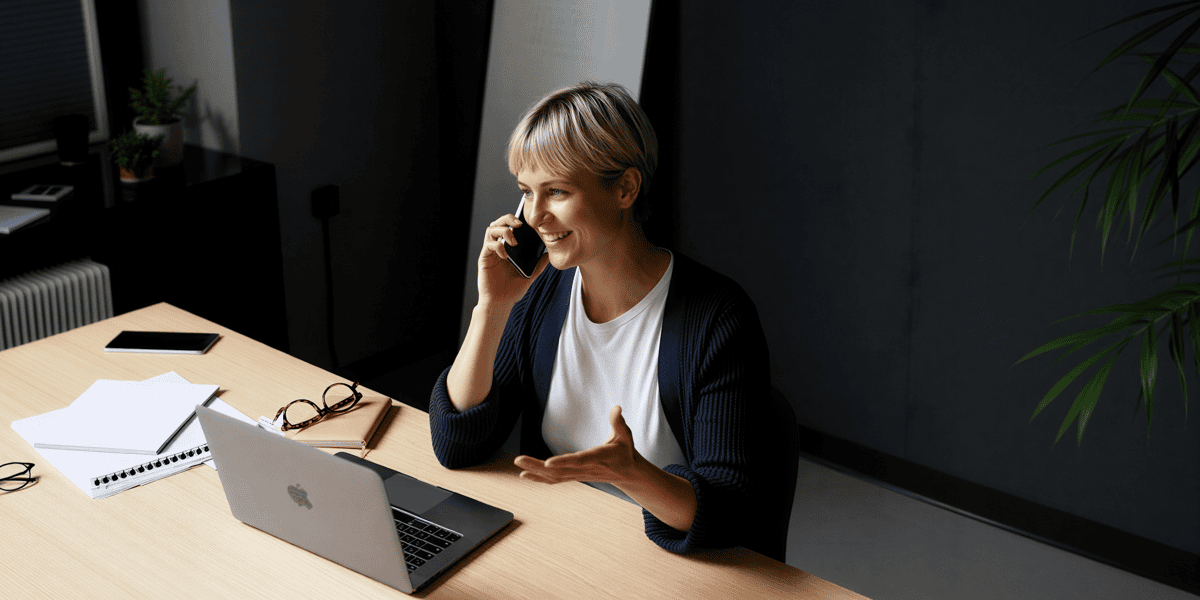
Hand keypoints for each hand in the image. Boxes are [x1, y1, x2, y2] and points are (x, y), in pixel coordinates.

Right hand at [478, 214, 547, 308]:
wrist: (500, 303)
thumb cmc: (512, 291)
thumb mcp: (530, 276)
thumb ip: (539, 265)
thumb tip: (550, 255)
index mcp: (508, 249)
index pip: (509, 227)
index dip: (515, 219)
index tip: (527, 221)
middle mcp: (498, 247)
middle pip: (498, 223)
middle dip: (508, 219)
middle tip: (519, 224)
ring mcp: (490, 252)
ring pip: (491, 229)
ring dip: (503, 231)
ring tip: (514, 241)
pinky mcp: (484, 258)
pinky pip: (488, 245)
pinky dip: (498, 245)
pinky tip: (505, 255)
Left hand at [515, 406, 640, 484]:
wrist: (628, 473)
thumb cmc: (625, 451)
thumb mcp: (625, 435)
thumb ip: (619, 422)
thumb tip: (617, 407)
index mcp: (598, 457)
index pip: (579, 460)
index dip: (563, 462)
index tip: (547, 463)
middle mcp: (586, 469)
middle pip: (559, 470)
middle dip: (537, 466)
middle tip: (518, 459)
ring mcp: (579, 475)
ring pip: (554, 477)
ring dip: (534, 471)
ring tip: (518, 462)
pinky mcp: (575, 476)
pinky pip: (555, 480)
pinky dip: (539, 479)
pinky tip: (525, 475)